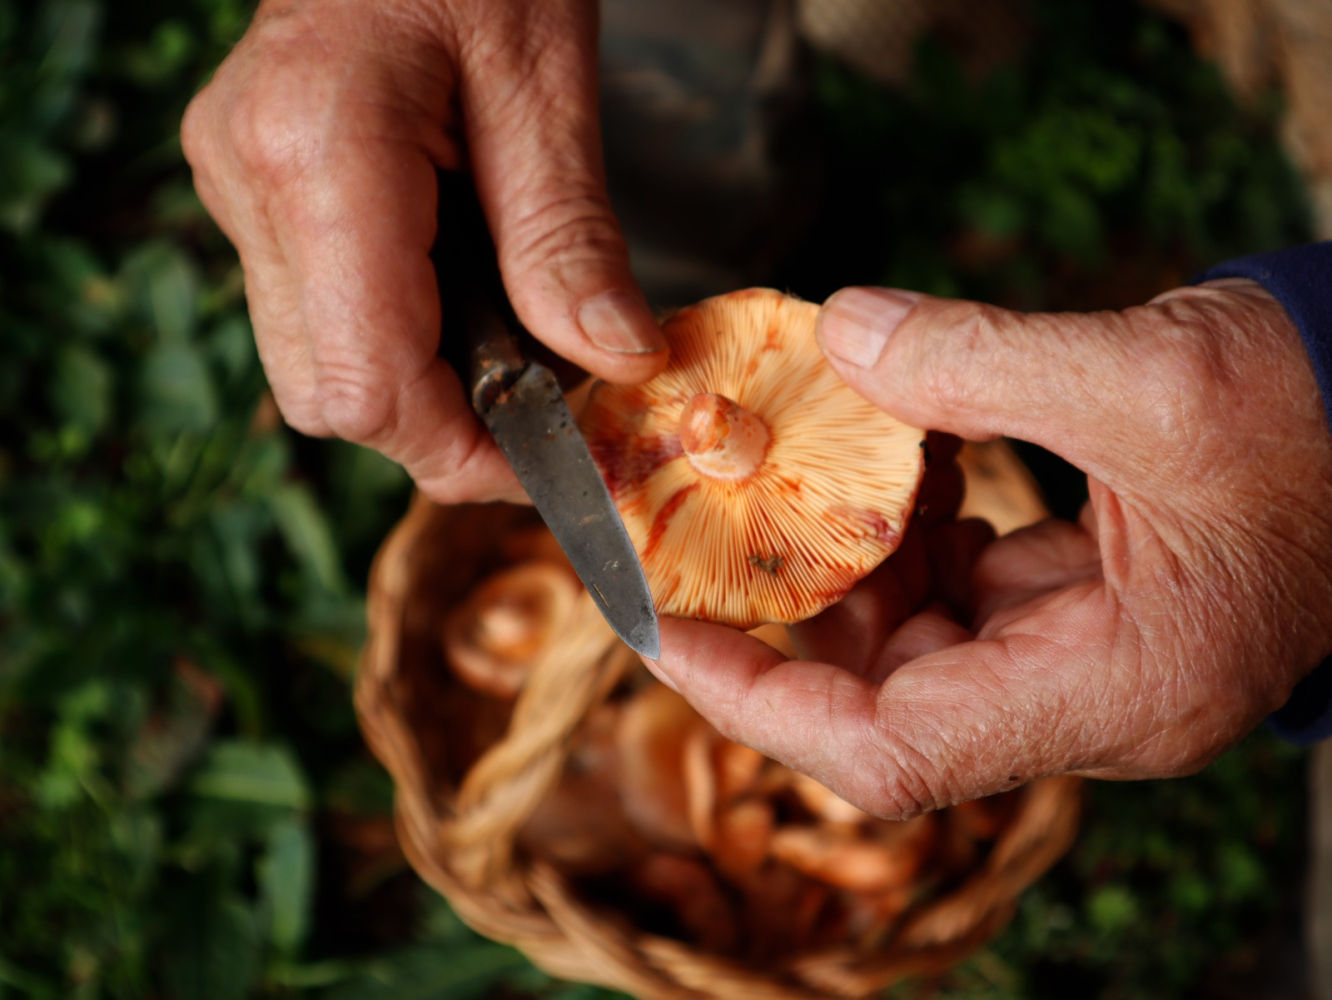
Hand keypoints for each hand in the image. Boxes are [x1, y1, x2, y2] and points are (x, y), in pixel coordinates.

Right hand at [182, 0, 666, 502]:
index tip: (553, 460)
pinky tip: (461, 294)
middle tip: (546, 407)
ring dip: (422, 387)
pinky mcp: (251, 190)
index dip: (462, 450)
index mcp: (315, 154)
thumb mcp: (548, 85)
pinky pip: (317, 316)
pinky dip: (398, 338)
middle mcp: (247, 182)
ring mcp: (235, 188)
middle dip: (444, 429)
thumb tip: (615, 367)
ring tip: (511, 339)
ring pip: (317, 368)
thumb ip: (570, 240)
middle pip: (332, 396)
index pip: (368, 385)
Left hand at [646, 280, 1331, 817]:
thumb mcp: (1159, 379)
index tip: (665, 631)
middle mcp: (1089, 699)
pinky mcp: (1079, 611)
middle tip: (713, 519)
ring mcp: (1082, 659)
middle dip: (787, 608)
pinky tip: (900, 460)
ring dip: (846, 558)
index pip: (890, 756)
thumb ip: (986, 363)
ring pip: (913, 643)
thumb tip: (846, 334)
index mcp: (1116, 689)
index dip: (760, 706)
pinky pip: (958, 595)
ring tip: (810, 466)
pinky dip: (908, 532)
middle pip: (882, 697)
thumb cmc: (1331, 421)